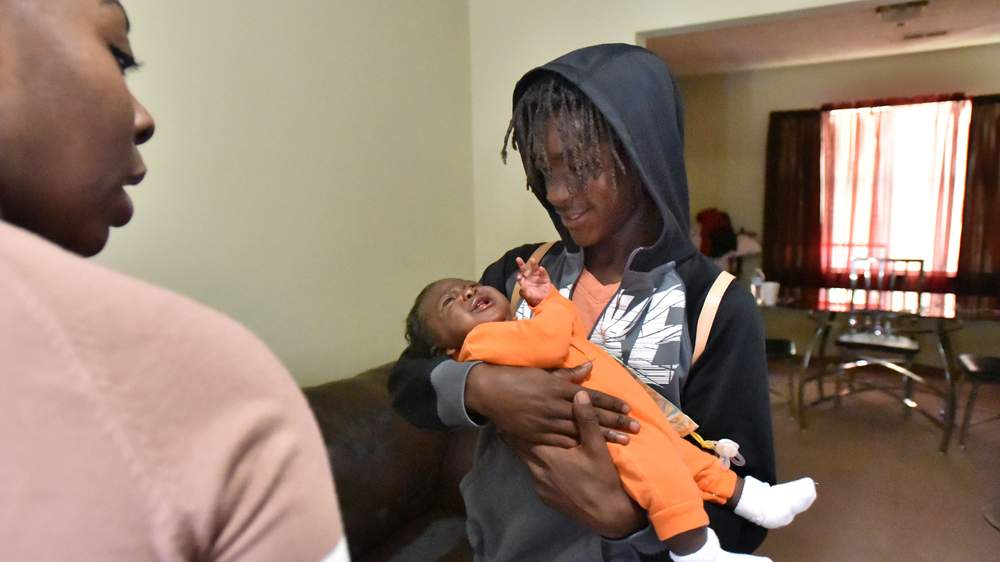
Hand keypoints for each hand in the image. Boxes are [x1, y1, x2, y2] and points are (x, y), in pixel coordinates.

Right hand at [465, 362, 638, 447]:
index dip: (611, 404)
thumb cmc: (516, 376)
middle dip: (615, 423)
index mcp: (559, 388)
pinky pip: (561, 442)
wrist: (489, 391)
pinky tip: (592, 451)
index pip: (592, 397)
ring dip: (603, 438)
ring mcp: (546, 422)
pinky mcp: (536, 434)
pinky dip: (577, 445)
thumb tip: (591, 366)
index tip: (629, 410)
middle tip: (635, 429)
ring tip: (622, 443)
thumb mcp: (543, 372)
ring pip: (581, 432)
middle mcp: (556, 406)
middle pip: (592, 416)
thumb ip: (568, 374)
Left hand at [507, 392, 646, 537]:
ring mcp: (539, 486)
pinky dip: (539, 467)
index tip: (510, 413)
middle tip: (515, 422)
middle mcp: (537, 471)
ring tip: (532, 440)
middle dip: (520, 436)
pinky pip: (537, 477)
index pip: (520, 436)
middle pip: (520, 449)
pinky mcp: (545, 497)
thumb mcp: (596, 447)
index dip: (515, 424)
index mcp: (547, 455)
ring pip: (528, 463)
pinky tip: (548, 464)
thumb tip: (580, 394)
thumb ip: (586, 420)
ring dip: (531, 452)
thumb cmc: (601, 478)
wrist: (606, 515)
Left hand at [515, 256, 552, 306]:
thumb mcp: (528, 296)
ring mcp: (537, 277)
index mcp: (525, 283)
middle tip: (518, 259)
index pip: (520, 277)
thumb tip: (522, 286)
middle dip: (521, 264)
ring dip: (533, 264)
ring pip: (534, 269)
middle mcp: (530, 279)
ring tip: (532, 260)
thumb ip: (524, 291)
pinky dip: (542, 270)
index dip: (519, 276)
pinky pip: (543, 273)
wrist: (547, 302)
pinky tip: (541, 268)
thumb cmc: (536, 300)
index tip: (519, 277)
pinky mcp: (545, 278)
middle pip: (525, 270)